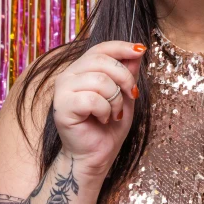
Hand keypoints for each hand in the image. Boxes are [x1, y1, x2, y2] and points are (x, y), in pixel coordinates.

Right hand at [52, 40, 146, 178]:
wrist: (96, 156)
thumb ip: (128, 73)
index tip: (141, 50)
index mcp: (81, 69)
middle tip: (132, 95)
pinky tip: (102, 119)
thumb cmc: (108, 127)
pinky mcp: (62, 106)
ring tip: (114, 113)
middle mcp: (68, 75)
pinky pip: (92, 98)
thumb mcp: (125, 95)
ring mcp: (62, 90)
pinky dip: (105, 110)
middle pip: (102, 60)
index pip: (101, 48)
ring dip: (116, 99)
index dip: (122, 47)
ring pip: (99, 80)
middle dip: (124, 77)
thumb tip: (137, 51)